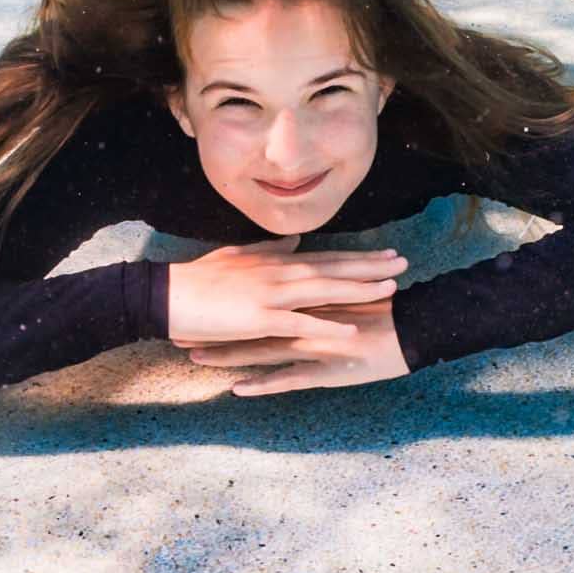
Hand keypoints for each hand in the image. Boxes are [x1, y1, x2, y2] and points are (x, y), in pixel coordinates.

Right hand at [167, 238, 405, 356]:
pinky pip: (300, 324)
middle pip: (334, 269)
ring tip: (390, 289)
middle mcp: (279, 273)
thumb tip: (296, 241)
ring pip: (325, 291)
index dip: (359, 257)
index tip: (387, 254)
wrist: (168, 295)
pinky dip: (327, 327)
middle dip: (371, 268)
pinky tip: (351, 332)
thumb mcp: (239, 258)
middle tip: (404, 263)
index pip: (327, 257)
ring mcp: (271, 295)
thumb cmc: (200, 278)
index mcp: (276, 262)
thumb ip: (271, 250)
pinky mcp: (259, 319)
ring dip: (359, 289)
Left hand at [186, 298, 409, 396]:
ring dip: (227, 354)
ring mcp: (313, 346)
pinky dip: (262, 383)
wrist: (413, 328)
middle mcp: (304, 320)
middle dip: (215, 328)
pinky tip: (238, 389)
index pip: (260, 300)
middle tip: (179, 330)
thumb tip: (301, 280)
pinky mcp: (325, 371)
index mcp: (308, 301)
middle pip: (251, 324)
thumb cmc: (384, 310)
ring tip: (194, 357)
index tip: (198, 302)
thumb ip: (321, 288)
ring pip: (261, 350)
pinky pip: (287, 379)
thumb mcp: (347, 293)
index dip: (229, 301)